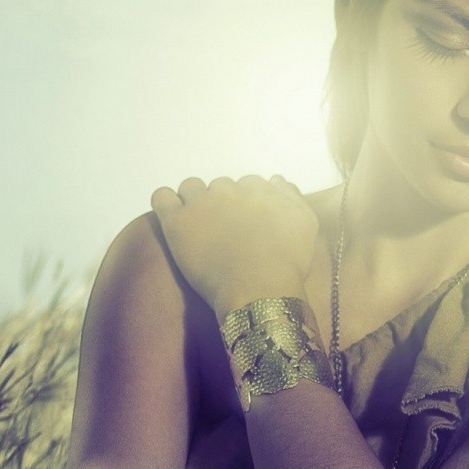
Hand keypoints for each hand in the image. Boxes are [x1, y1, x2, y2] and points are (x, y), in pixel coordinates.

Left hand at [149, 175, 318, 314]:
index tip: (247, 222)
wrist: (258, 288)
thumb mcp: (306, 225)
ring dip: (195, 199)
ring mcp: (200, 204)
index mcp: (257, 189)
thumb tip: (276, 179)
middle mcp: (228, 190)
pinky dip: (166, 201)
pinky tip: (174, 216)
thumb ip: (291, 196)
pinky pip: (162, 197)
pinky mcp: (177, 222)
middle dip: (222, 202)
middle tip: (226, 229)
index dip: (247, 202)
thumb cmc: (287, 262)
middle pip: (220, 186)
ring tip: (199, 224)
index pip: (248, 184)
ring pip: (191, 186)